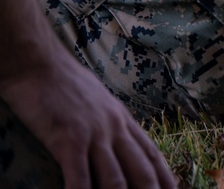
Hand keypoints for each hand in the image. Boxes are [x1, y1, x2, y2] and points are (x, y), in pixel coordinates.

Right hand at [0, 52, 175, 188]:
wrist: (40, 64)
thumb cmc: (65, 83)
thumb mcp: (99, 102)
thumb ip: (110, 123)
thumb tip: (116, 143)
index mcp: (123, 120)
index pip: (152, 154)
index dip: (166, 177)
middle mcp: (115, 128)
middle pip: (142, 170)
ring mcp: (94, 135)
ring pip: (115, 179)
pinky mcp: (69, 140)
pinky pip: (80, 178)